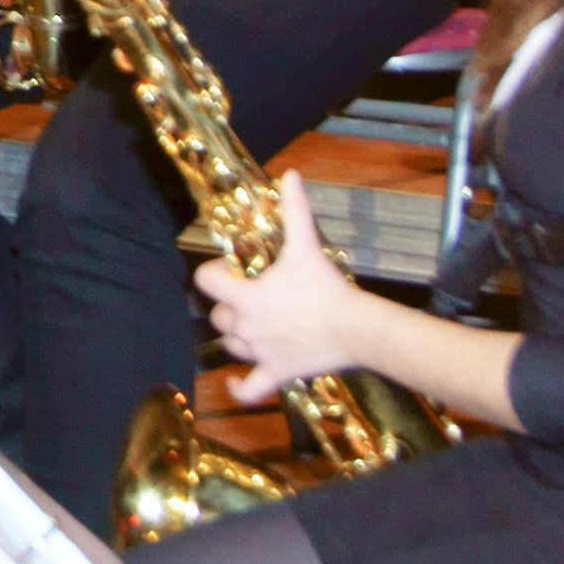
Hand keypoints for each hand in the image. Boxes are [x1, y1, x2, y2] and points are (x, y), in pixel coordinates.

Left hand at [193, 173, 372, 401]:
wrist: (358, 329)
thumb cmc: (327, 288)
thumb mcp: (305, 245)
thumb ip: (294, 209)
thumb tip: (290, 175)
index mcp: (244, 297)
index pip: (206, 283)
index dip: (213, 273)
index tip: (230, 269)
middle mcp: (245, 327)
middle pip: (218, 317)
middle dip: (229, 305)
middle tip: (250, 296)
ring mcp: (260, 353)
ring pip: (231, 346)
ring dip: (237, 336)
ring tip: (254, 325)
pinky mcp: (277, 373)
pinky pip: (251, 389)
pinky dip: (240, 388)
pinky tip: (236, 383)